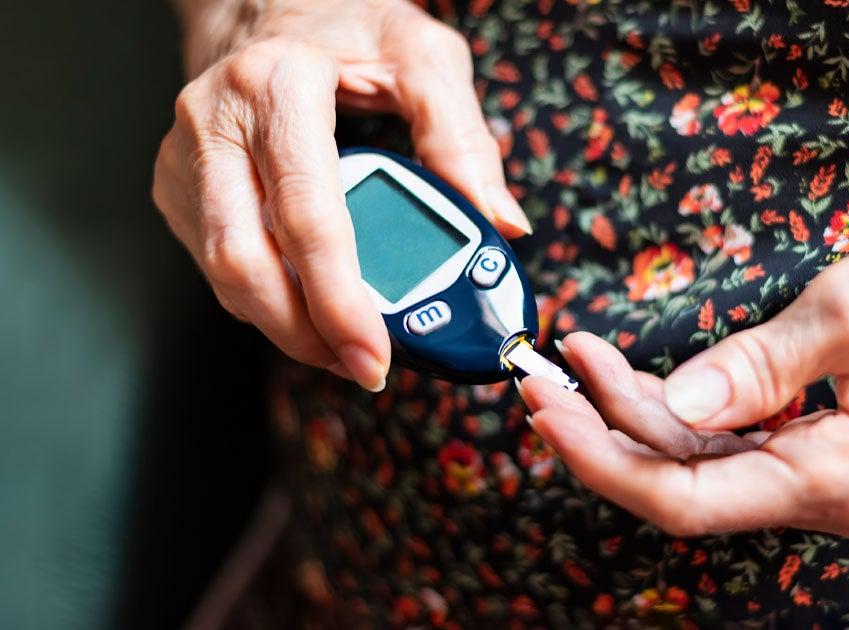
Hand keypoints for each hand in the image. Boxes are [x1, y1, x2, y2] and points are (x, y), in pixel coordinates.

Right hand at [153, 0, 529, 389]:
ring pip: (223, 275)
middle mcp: (215, 120)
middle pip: (246, 261)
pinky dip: (266, 302)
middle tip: (365, 367)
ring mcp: (184, 156)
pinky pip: (216, 264)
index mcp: (278, 85)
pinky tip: (311, 312)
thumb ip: (464, 138)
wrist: (265, 7)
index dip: (339, 298)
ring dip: (286, 327)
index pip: (307, 214)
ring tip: (347, 348)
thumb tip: (500, 224)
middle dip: (306, 333)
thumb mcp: (424, 58)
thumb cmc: (348, 27)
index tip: (376, 353)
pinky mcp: (176, 184)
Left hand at [519, 183, 848, 537]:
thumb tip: (677, 402)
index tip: (546, 406)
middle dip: (602, 431)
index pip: (688, 497)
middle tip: (540, 373)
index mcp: (838, 476)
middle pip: (682, 484)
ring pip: (698, 461)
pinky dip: (672, 406)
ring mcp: (822, 471)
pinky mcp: (817, 441)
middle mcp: (826, 492)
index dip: (604, 458)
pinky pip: (725, 439)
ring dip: (630, 414)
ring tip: (576, 357)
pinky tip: (630, 369)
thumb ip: (763, 366)